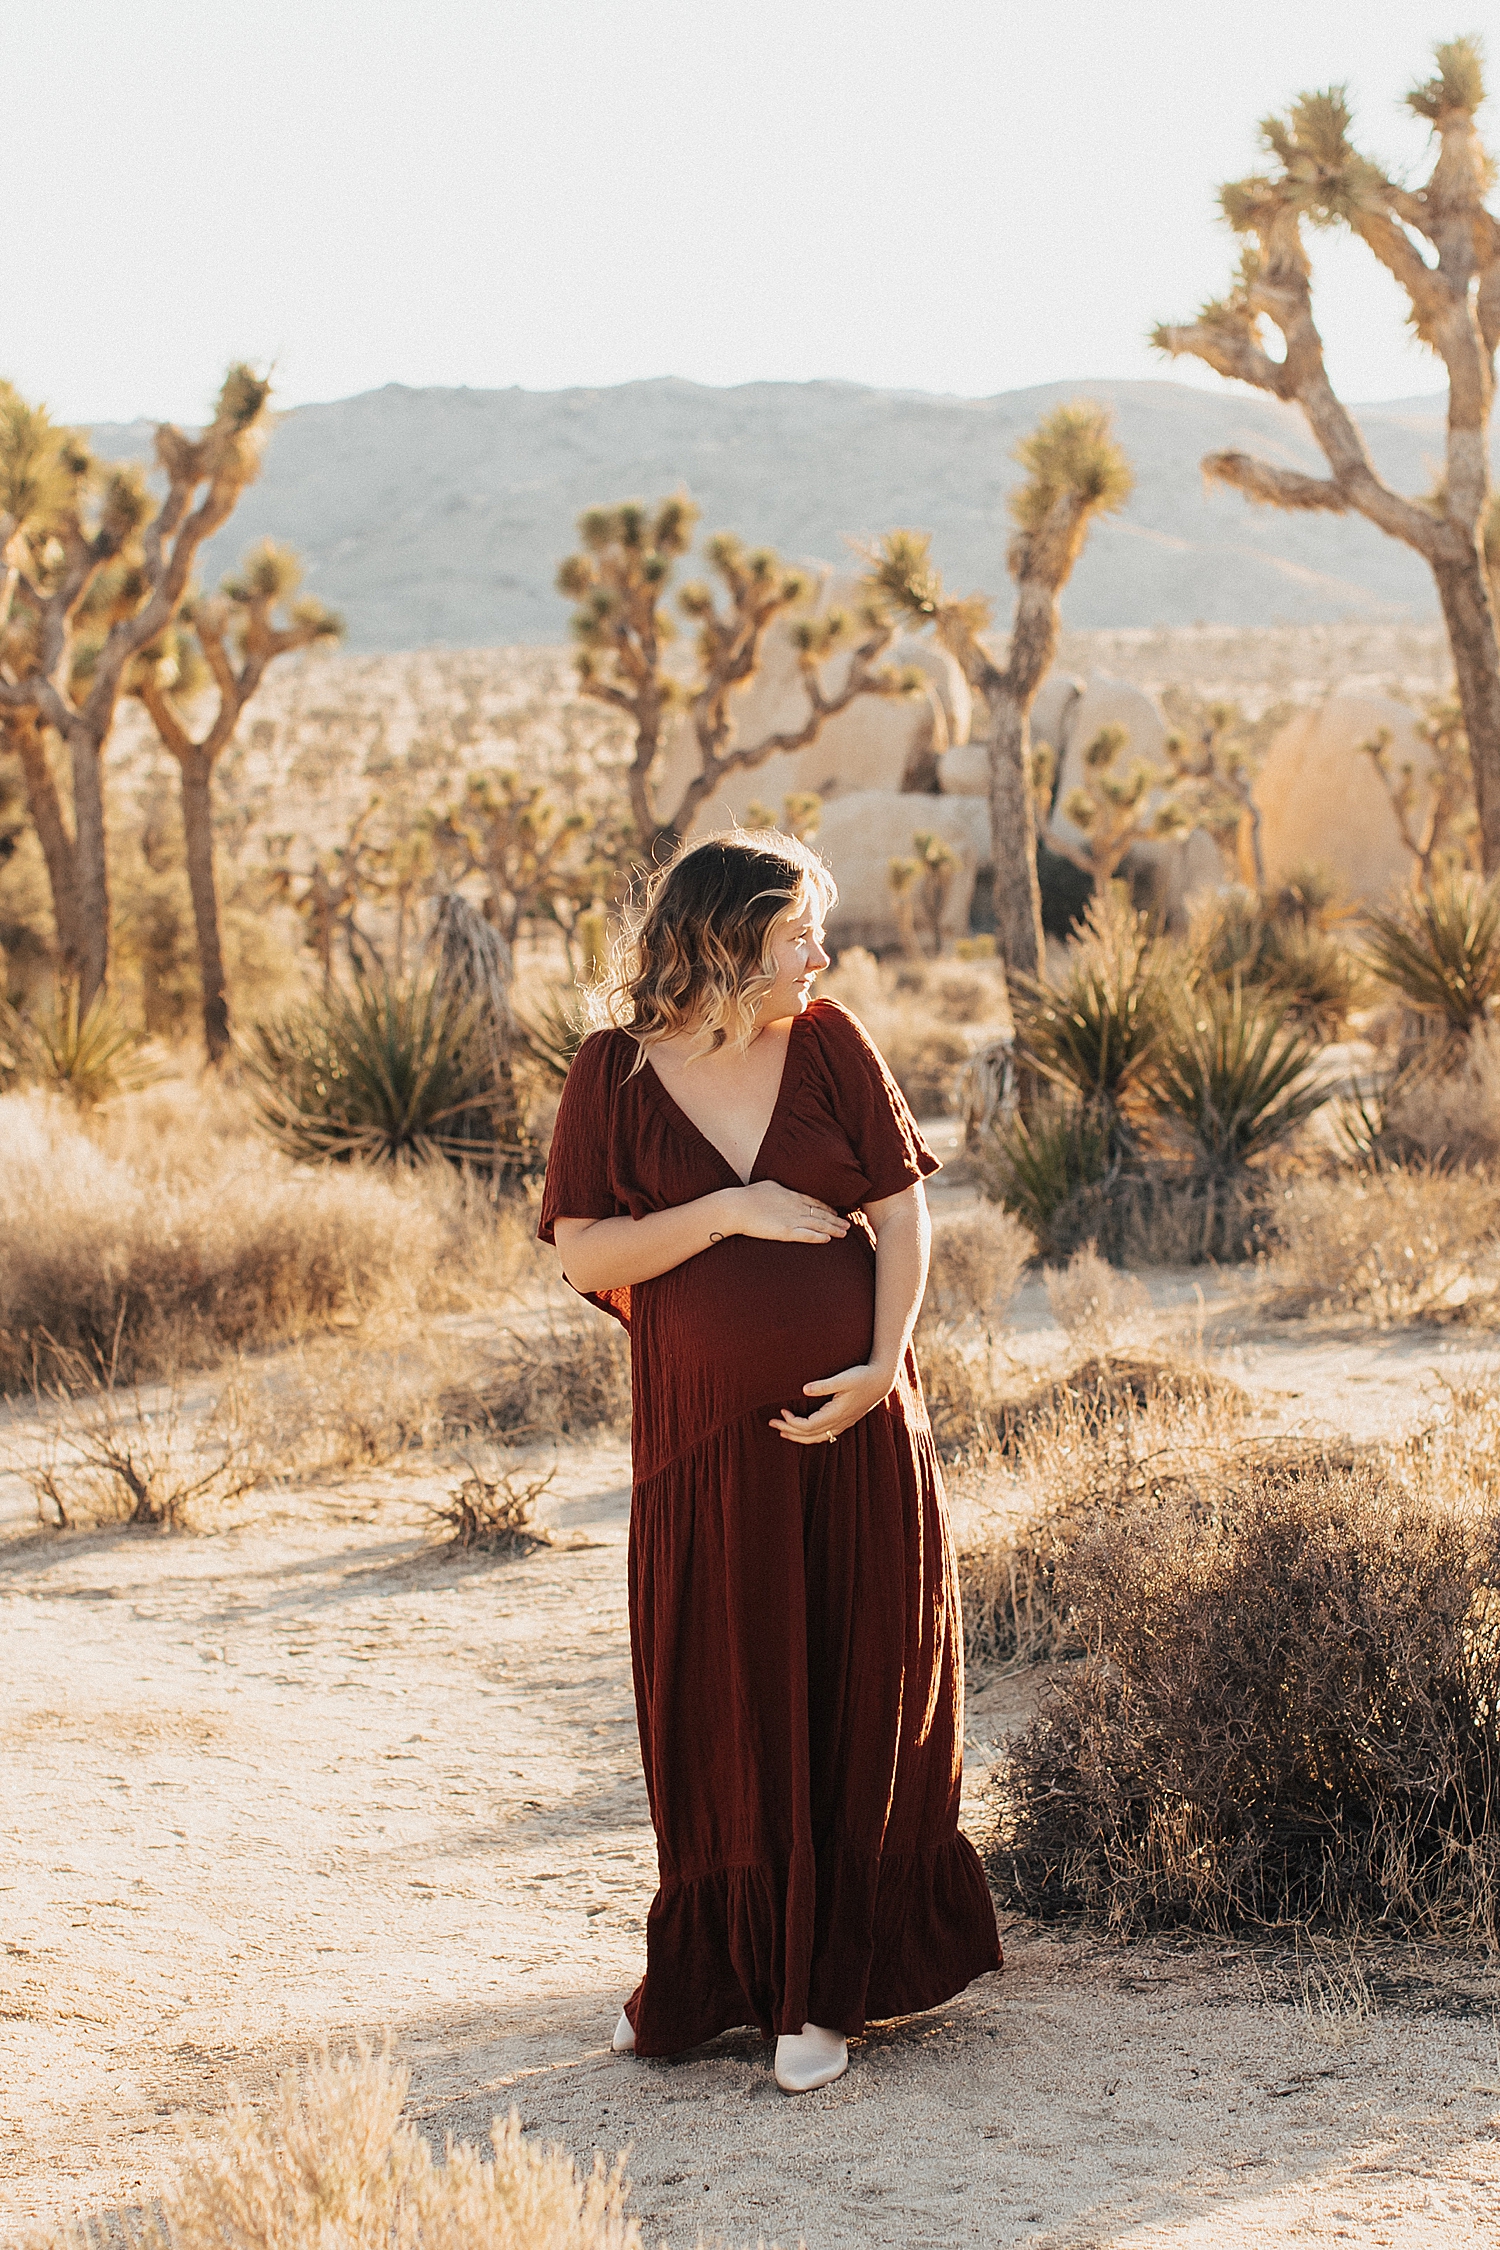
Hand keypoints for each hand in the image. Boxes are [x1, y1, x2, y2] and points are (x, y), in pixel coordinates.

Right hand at [732, 1181, 849, 1244]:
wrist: (737, 1207)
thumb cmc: (750, 1195)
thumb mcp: (770, 1185)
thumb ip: (782, 1189)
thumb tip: (786, 1190)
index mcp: (793, 1195)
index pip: (816, 1202)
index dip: (828, 1209)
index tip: (837, 1213)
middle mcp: (796, 1206)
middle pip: (822, 1214)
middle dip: (836, 1220)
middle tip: (848, 1225)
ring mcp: (792, 1219)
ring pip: (818, 1225)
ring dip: (833, 1229)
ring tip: (844, 1233)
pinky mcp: (786, 1232)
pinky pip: (807, 1235)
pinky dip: (818, 1237)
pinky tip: (828, 1240)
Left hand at [770, 1362, 895, 1444]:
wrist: (882, 1380)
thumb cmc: (862, 1376)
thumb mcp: (843, 1378)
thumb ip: (824, 1385)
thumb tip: (804, 1389)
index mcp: (836, 1413)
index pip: (808, 1426)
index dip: (792, 1422)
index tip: (781, 1411)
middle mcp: (839, 1422)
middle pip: (809, 1435)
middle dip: (789, 1430)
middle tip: (771, 1423)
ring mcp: (843, 1424)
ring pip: (817, 1438)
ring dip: (798, 1436)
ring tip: (783, 1432)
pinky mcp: (845, 1421)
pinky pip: (825, 1435)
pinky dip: (811, 1436)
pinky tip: (804, 1432)